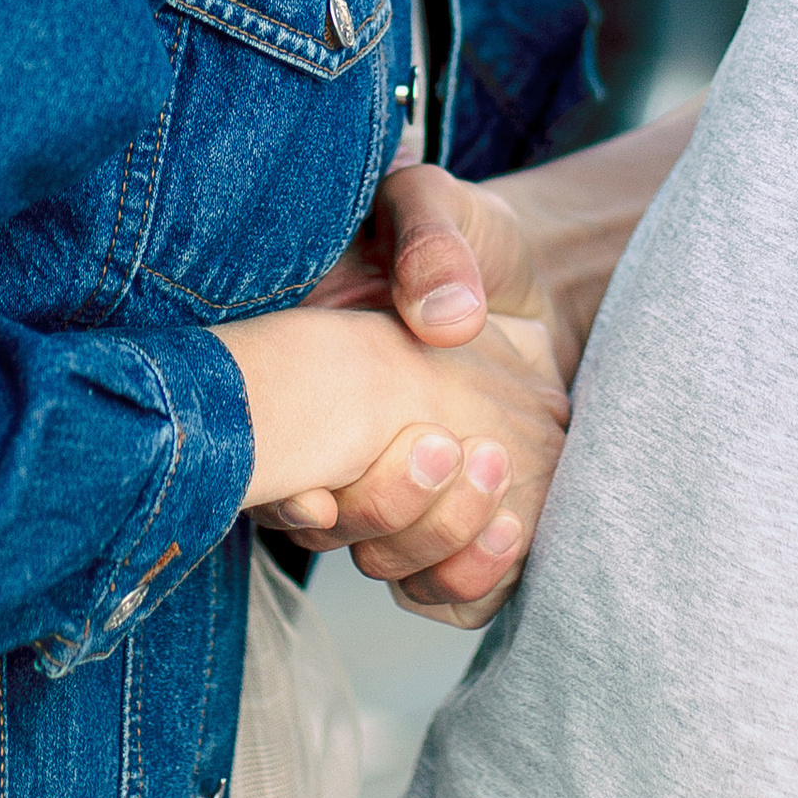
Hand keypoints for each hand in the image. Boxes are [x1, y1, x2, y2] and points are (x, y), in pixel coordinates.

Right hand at [258, 115, 704, 622]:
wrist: (527, 278)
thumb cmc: (466, 236)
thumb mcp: (437, 205)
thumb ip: (432, 243)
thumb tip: (443, 317)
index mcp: (308, 383)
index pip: (270, 466)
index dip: (287, 496)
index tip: (321, 496)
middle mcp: (337, 455)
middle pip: (331, 535)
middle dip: (385, 509)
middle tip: (444, 445)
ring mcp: (401, 496)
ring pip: (389, 570)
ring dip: (436, 544)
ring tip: (492, 472)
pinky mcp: (462, 522)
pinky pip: (452, 593)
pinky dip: (477, 577)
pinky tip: (512, 528)